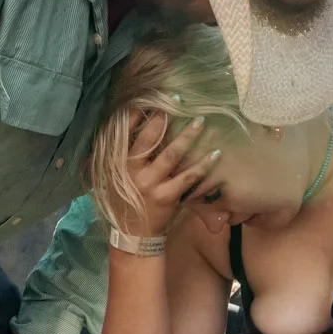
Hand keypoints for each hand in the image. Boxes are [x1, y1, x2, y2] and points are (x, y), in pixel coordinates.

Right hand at [115, 113, 221, 237]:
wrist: (133, 235)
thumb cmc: (127, 201)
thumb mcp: (116, 177)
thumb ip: (123, 156)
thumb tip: (127, 126)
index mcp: (119, 163)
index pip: (125, 132)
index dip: (137, 114)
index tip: (150, 98)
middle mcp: (132, 171)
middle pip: (149, 138)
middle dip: (162, 118)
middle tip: (177, 101)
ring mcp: (150, 184)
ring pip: (171, 154)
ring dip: (187, 136)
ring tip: (201, 121)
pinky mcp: (166, 197)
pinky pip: (189, 177)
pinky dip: (204, 165)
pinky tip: (216, 154)